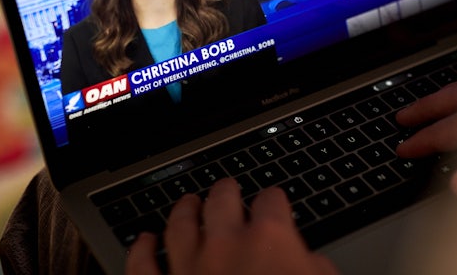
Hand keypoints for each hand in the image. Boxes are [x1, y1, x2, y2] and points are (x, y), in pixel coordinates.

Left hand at [125, 177, 338, 274]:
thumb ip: (314, 268)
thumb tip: (311, 262)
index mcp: (269, 239)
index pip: (271, 201)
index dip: (274, 200)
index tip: (274, 202)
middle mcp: (225, 245)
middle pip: (222, 200)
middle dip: (227, 192)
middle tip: (228, 188)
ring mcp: (189, 268)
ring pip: (180, 225)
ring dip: (184, 210)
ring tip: (188, 202)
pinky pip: (143, 266)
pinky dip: (141, 250)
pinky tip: (144, 241)